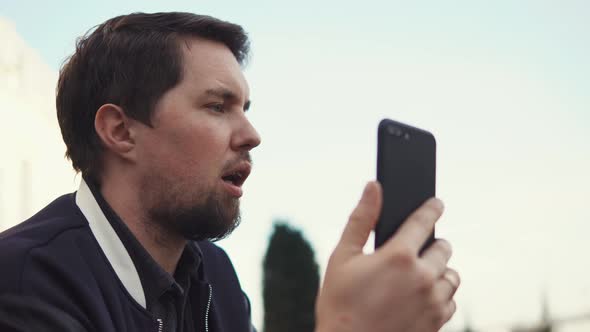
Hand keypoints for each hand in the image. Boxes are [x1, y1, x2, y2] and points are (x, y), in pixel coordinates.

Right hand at [315, 181, 459, 331]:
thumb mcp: (342, 257)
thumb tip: (373, 186)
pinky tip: (419, 298)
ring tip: (416, 277)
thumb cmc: (340, 303)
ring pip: (451, 275)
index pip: (424, 221)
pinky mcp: (438, 323)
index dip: (432, 208)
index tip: (437, 203)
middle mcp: (422, 277)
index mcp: (399, 256)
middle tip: (413, 252)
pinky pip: (451, 300)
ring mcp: (433, 302)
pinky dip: (440, 296)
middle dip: (431, 244)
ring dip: (438, 271)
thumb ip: (361, 219)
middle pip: (443, 248)